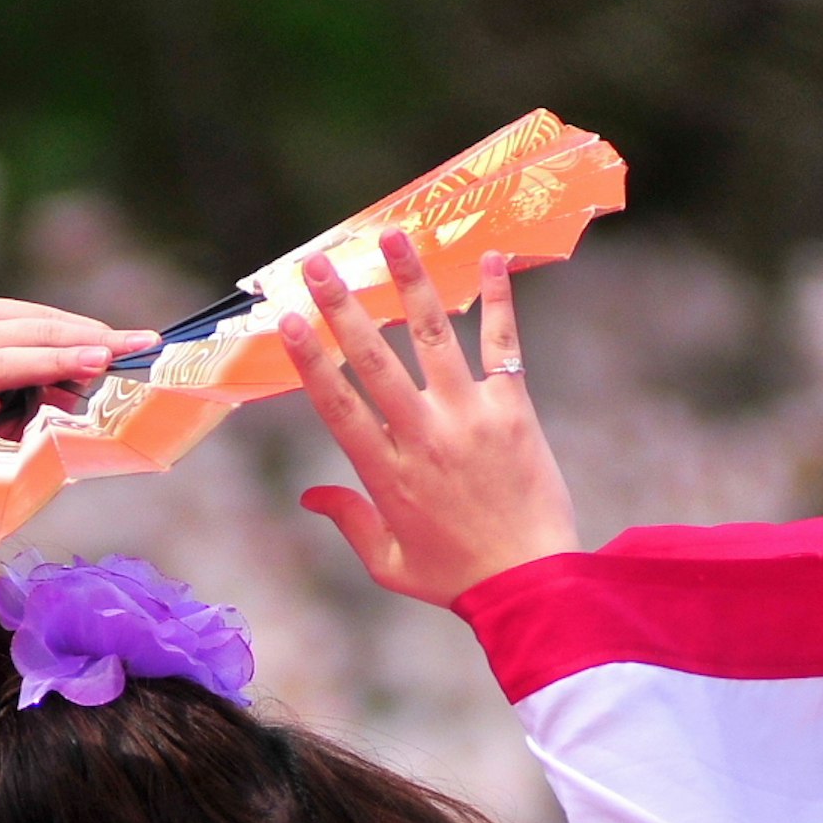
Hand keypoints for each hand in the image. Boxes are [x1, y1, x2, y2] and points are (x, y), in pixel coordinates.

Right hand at [0, 298, 161, 445]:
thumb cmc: (4, 429)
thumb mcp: (43, 394)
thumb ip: (67, 374)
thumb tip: (107, 359)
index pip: (43, 320)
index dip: (90, 330)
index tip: (139, 341)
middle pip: (26, 335)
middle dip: (78, 345)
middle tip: (119, 353)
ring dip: (47, 366)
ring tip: (92, 367)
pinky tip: (0, 413)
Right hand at [283, 232, 577, 608]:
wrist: (533, 585)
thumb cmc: (457, 579)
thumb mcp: (388, 564)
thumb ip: (348, 522)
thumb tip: (309, 496)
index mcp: (386, 473)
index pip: (338, 403)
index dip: (310, 358)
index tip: (289, 319)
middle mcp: (424, 436)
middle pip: (375, 360)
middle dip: (344, 307)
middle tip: (321, 264)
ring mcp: (470, 419)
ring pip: (434, 338)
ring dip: (412, 284)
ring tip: (394, 237)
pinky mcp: (513, 411)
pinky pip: (503, 345)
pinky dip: (499, 301)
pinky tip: (490, 258)